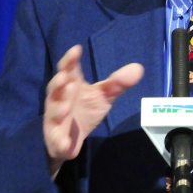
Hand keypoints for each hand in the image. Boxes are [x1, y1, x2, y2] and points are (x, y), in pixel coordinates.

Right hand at [43, 45, 143, 177]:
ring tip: (66, 106)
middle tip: (66, 78)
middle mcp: (59, 100)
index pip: (68, 69)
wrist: (71, 138)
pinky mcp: (57, 138)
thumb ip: (117, 83)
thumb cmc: (84, 110)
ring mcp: (56, 119)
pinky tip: (66, 143)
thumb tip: (138, 67)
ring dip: (58, 109)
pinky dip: (60, 141)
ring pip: (54, 113)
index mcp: (70, 85)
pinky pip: (57, 140)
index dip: (70, 60)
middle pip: (56, 89)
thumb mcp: (103, 96)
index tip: (76, 50)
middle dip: (59, 84)